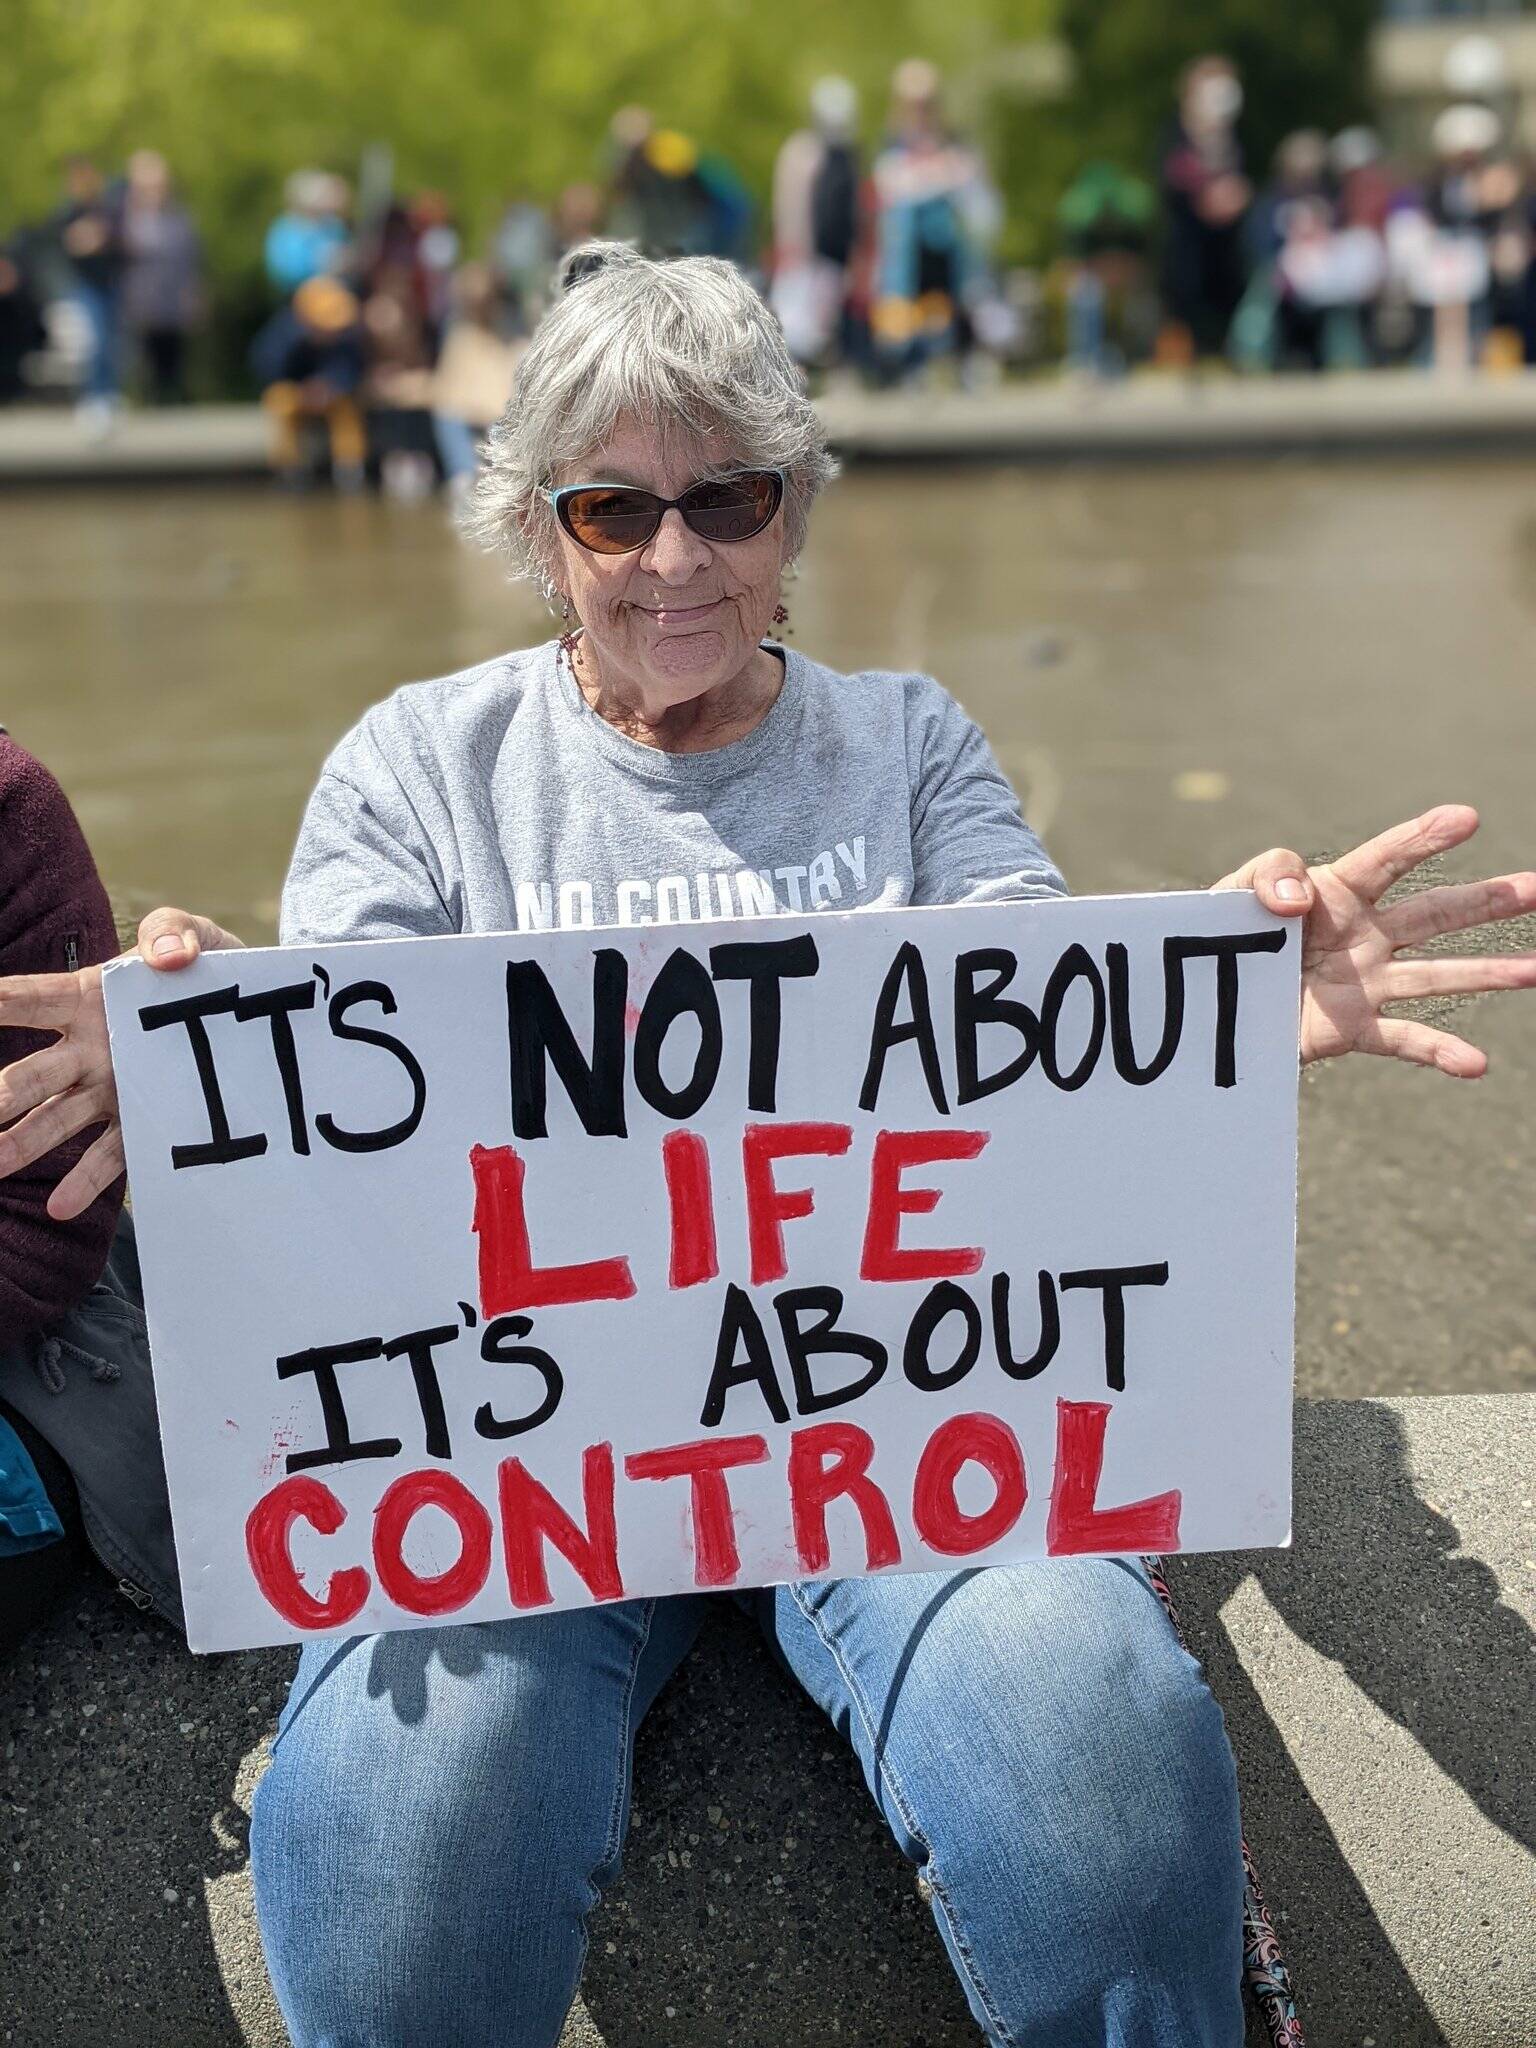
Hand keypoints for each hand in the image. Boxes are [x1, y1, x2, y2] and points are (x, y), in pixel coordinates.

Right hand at [0, 907, 242, 1220]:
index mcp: (91, 998)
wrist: (253, 1013)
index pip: (31, 1000)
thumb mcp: (198, 936)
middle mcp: (90, 1048)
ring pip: (55, 1119)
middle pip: (32, 1075)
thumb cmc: (208, 968)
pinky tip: (60, 1206)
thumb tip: (166, 954)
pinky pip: (110, 1155)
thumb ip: (173, 930)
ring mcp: (112, 1088)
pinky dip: (85, 1181)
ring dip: (22, 1143)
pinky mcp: (143, 1119)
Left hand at [1212, 806, 1535, 1073]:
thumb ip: (1269, 877)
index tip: (1467, 817)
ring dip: (1490, 972)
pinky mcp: (1353, 1028)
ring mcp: (1366, 981)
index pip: (1388, 859)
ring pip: (1438, 975)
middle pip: (1435, 913)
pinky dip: (1441, 1054)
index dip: (1424, 837)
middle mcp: (1365, 934)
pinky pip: (1405, 1040)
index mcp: (1339, 892)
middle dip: (1487, 900)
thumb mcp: (1235, 894)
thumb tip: (1302, 897)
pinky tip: (1476, 1065)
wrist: (1213, 1002)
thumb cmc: (1227, 937)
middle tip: (1535, 887)